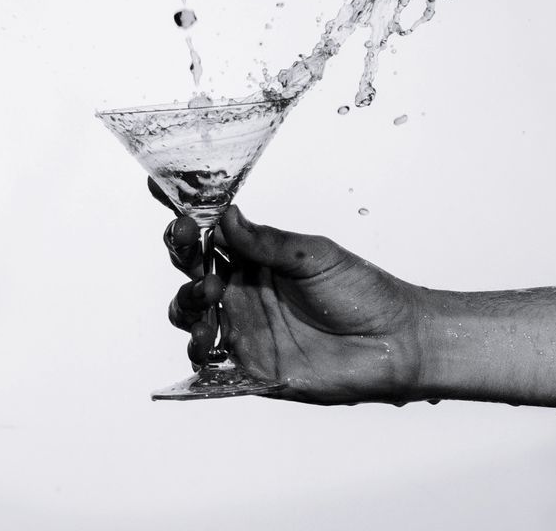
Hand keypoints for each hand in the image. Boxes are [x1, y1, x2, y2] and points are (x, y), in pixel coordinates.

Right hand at [149, 179, 426, 404]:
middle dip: (182, 253)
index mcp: (257, 256)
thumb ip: (267, 243)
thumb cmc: (362, 292)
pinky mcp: (250, 364)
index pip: (212, 232)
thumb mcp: (314, 257)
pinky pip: (209, 363)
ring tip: (208, 296)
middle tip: (189, 244)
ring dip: (185, 301)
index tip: (163, 191)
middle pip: (192, 268)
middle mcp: (244, 288)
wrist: (392, 343)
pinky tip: (204, 344)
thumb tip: (226, 216)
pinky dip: (196, 354)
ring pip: (190, 312)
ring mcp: (244, 326)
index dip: (187, 215)